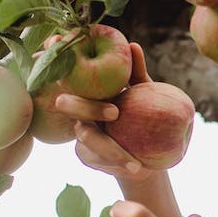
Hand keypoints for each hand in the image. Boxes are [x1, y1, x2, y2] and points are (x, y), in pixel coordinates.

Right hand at [56, 43, 156, 184]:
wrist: (149, 153)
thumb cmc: (144, 114)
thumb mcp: (145, 93)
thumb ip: (136, 73)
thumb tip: (133, 46)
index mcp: (89, 92)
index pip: (73, 79)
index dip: (68, 71)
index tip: (96, 88)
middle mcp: (78, 110)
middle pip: (72, 107)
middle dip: (89, 108)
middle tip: (115, 113)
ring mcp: (80, 133)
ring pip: (87, 138)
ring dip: (111, 150)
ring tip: (136, 162)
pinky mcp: (86, 156)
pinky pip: (96, 160)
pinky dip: (116, 165)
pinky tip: (137, 170)